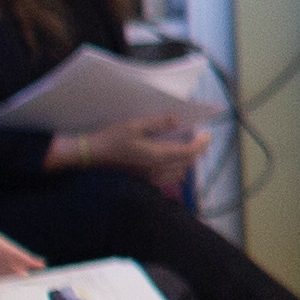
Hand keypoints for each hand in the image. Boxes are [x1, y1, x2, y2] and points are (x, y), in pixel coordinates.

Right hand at [50, 116, 212, 180]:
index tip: (207, 133)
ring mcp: (152, 177)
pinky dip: (176, 168)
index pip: (189, 151)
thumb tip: (176, 119)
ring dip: (187, 160)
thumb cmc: (111, 138)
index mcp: (159, 155)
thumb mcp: (133, 124)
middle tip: (199, 137)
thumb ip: (157, 123)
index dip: (201, 143)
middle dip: (197, 150)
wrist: (92, 155)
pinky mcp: (145, 180)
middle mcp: (159, 169)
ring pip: (180, 171)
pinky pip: (169, 177)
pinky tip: (171, 159)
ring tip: (186, 147)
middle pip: (187, 162)